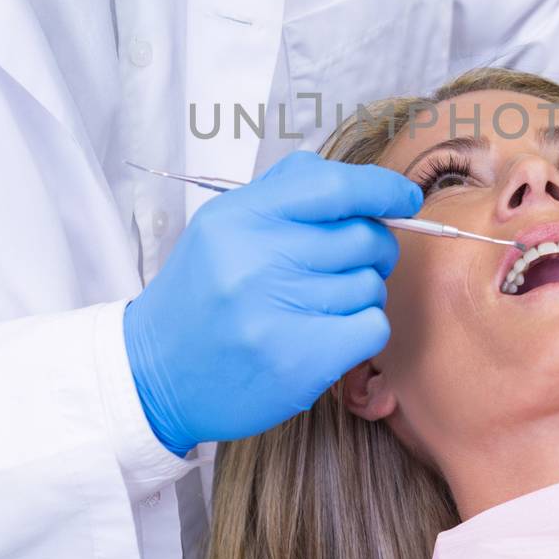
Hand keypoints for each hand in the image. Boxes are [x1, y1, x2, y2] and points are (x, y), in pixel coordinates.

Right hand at [123, 149, 422, 452]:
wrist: (154, 374)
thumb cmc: (202, 294)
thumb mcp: (224, 226)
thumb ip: (286, 193)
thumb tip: (362, 184)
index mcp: (240, 216)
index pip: (335, 186)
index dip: (383, 188)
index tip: (404, 198)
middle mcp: (257, 258)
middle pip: (364, 236)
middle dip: (375, 247)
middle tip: (352, 263)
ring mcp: (278, 312)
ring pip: (371, 284)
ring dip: (361, 293)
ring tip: (322, 304)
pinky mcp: (299, 361)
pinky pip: (372, 327)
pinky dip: (363, 328)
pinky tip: (332, 332)